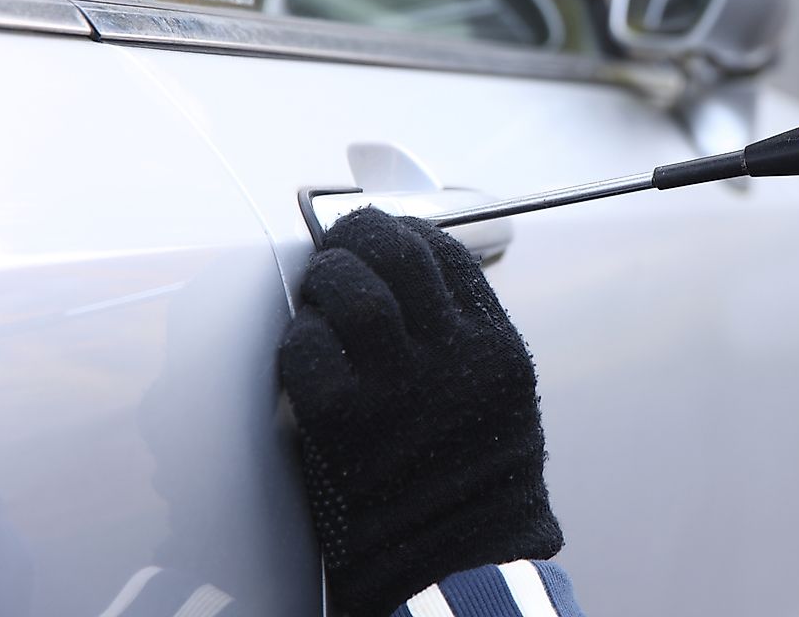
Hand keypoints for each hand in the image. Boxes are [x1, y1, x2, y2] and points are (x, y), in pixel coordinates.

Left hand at [279, 207, 561, 616]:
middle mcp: (456, 357)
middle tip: (339, 247)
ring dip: (326, 280)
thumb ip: (466, 341)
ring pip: (353, 289)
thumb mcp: (501, 400)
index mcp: (497, 349)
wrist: (462, 566)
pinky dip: (298, 340)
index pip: (449, 254)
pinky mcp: (347, 424)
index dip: (406, 232)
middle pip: (401, 254)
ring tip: (317, 293)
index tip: (383, 234)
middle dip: (360, 237)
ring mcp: (401, 387)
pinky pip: (308, 350)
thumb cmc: (477, 487)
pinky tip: (302, 351)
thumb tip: (412, 290)